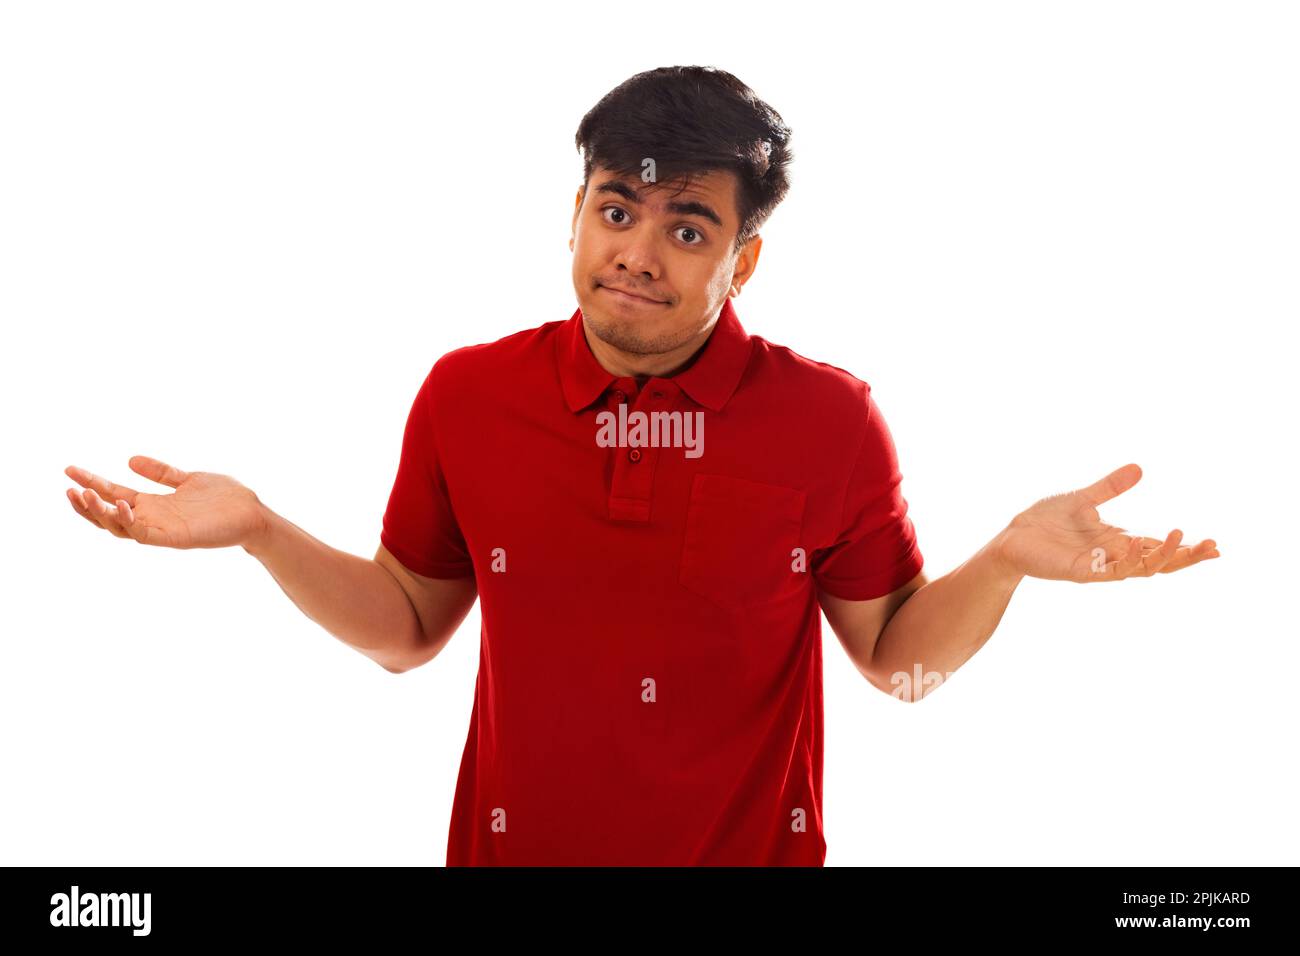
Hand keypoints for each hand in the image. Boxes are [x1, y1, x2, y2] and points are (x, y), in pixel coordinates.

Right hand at [64, 456, 267, 549]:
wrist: (253, 514)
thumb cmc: (224, 499)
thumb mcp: (187, 479)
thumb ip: (160, 472)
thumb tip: (130, 459)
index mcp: (153, 504)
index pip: (113, 494)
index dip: (91, 483)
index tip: (68, 469)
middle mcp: (152, 518)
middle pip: (108, 515)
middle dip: (86, 504)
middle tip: (69, 488)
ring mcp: (161, 529)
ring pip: (119, 527)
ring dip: (99, 513)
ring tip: (83, 495)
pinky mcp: (174, 538)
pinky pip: (143, 534)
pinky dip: (128, 522)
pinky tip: (120, 504)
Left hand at [994, 463, 1219, 581]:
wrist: (1013, 536)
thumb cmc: (1044, 521)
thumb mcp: (1083, 498)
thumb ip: (1110, 487)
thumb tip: (1139, 468)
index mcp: (1118, 540)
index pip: (1159, 546)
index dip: (1186, 547)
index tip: (1215, 545)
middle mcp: (1114, 555)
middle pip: (1159, 562)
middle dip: (1186, 556)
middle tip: (1213, 547)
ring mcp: (1100, 566)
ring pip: (1141, 568)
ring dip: (1162, 556)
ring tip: (1180, 537)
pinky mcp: (1082, 571)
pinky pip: (1111, 570)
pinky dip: (1128, 560)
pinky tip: (1140, 544)